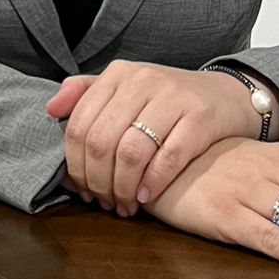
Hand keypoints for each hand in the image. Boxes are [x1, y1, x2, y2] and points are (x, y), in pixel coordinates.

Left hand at [45, 61, 273, 216]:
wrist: (228, 95)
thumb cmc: (168, 100)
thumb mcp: (126, 89)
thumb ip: (86, 94)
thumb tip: (50, 110)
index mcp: (118, 74)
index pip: (80, 124)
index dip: (76, 164)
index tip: (83, 189)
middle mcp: (142, 80)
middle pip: (102, 141)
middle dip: (98, 181)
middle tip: (104, 202)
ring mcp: (172, 97)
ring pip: (131, 152)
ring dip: (123, 188)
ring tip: (125, 205)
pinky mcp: (200, 117)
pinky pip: (168, 157)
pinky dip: (153, 183)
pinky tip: (147, 196)